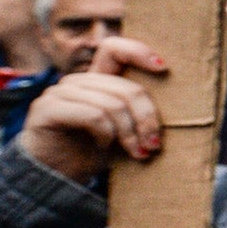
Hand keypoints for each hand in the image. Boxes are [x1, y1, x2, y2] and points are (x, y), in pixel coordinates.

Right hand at [19, 36, 167, 182]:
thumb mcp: (121, 128)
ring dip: (129, 132)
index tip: (163, 67)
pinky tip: (105, 147)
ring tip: (136, 152)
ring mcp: (58, 93)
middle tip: (153, 145)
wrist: (54, 179)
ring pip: (112, 104)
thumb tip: (179, 103)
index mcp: (94, 80)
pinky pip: (93, 116)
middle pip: (126, 89)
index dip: (138, 51)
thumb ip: (134, 109)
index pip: (114, 48)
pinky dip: (107, 134)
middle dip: (146, 119)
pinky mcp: (47, 109)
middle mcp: (76, 82)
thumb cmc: (92, 153)